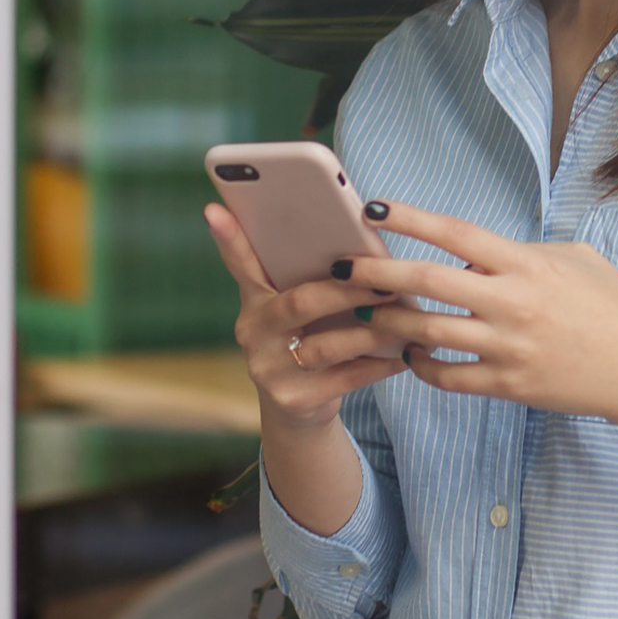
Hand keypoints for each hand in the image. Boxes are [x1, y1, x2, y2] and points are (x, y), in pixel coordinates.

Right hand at [204, 203, 405, 432]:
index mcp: (255, 299)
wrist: (298, 409)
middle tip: (387, 281)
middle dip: (348, 290)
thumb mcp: (300, 309)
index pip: (240, 262)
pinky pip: (345, 379)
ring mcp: (269, 369)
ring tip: (403, 319)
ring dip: (372, 331)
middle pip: (300, 303)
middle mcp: (253, 332)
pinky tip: (403, 354)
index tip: (213, 209)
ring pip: (325, 345)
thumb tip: (361, 250)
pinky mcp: (294, 400)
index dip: (227, 237)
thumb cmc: (309, 339)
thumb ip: (313, 278)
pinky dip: (379, 365)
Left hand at [337, 199, 617, 428]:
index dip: (410, 218)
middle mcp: (512, 303)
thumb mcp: (578, 259)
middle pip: (427, 282)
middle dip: (377, 273)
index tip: (374, 208)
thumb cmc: (616, 308)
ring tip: (365, 313)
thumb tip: (482, 249)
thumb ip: (525, 250)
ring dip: (390, 322)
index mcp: (527, 264)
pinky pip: (448, 376)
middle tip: (341, 268)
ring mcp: (508, 347)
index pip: (456, 234)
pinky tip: (412, 355)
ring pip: (428, 332)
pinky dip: (422, 366)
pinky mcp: (508, 386)